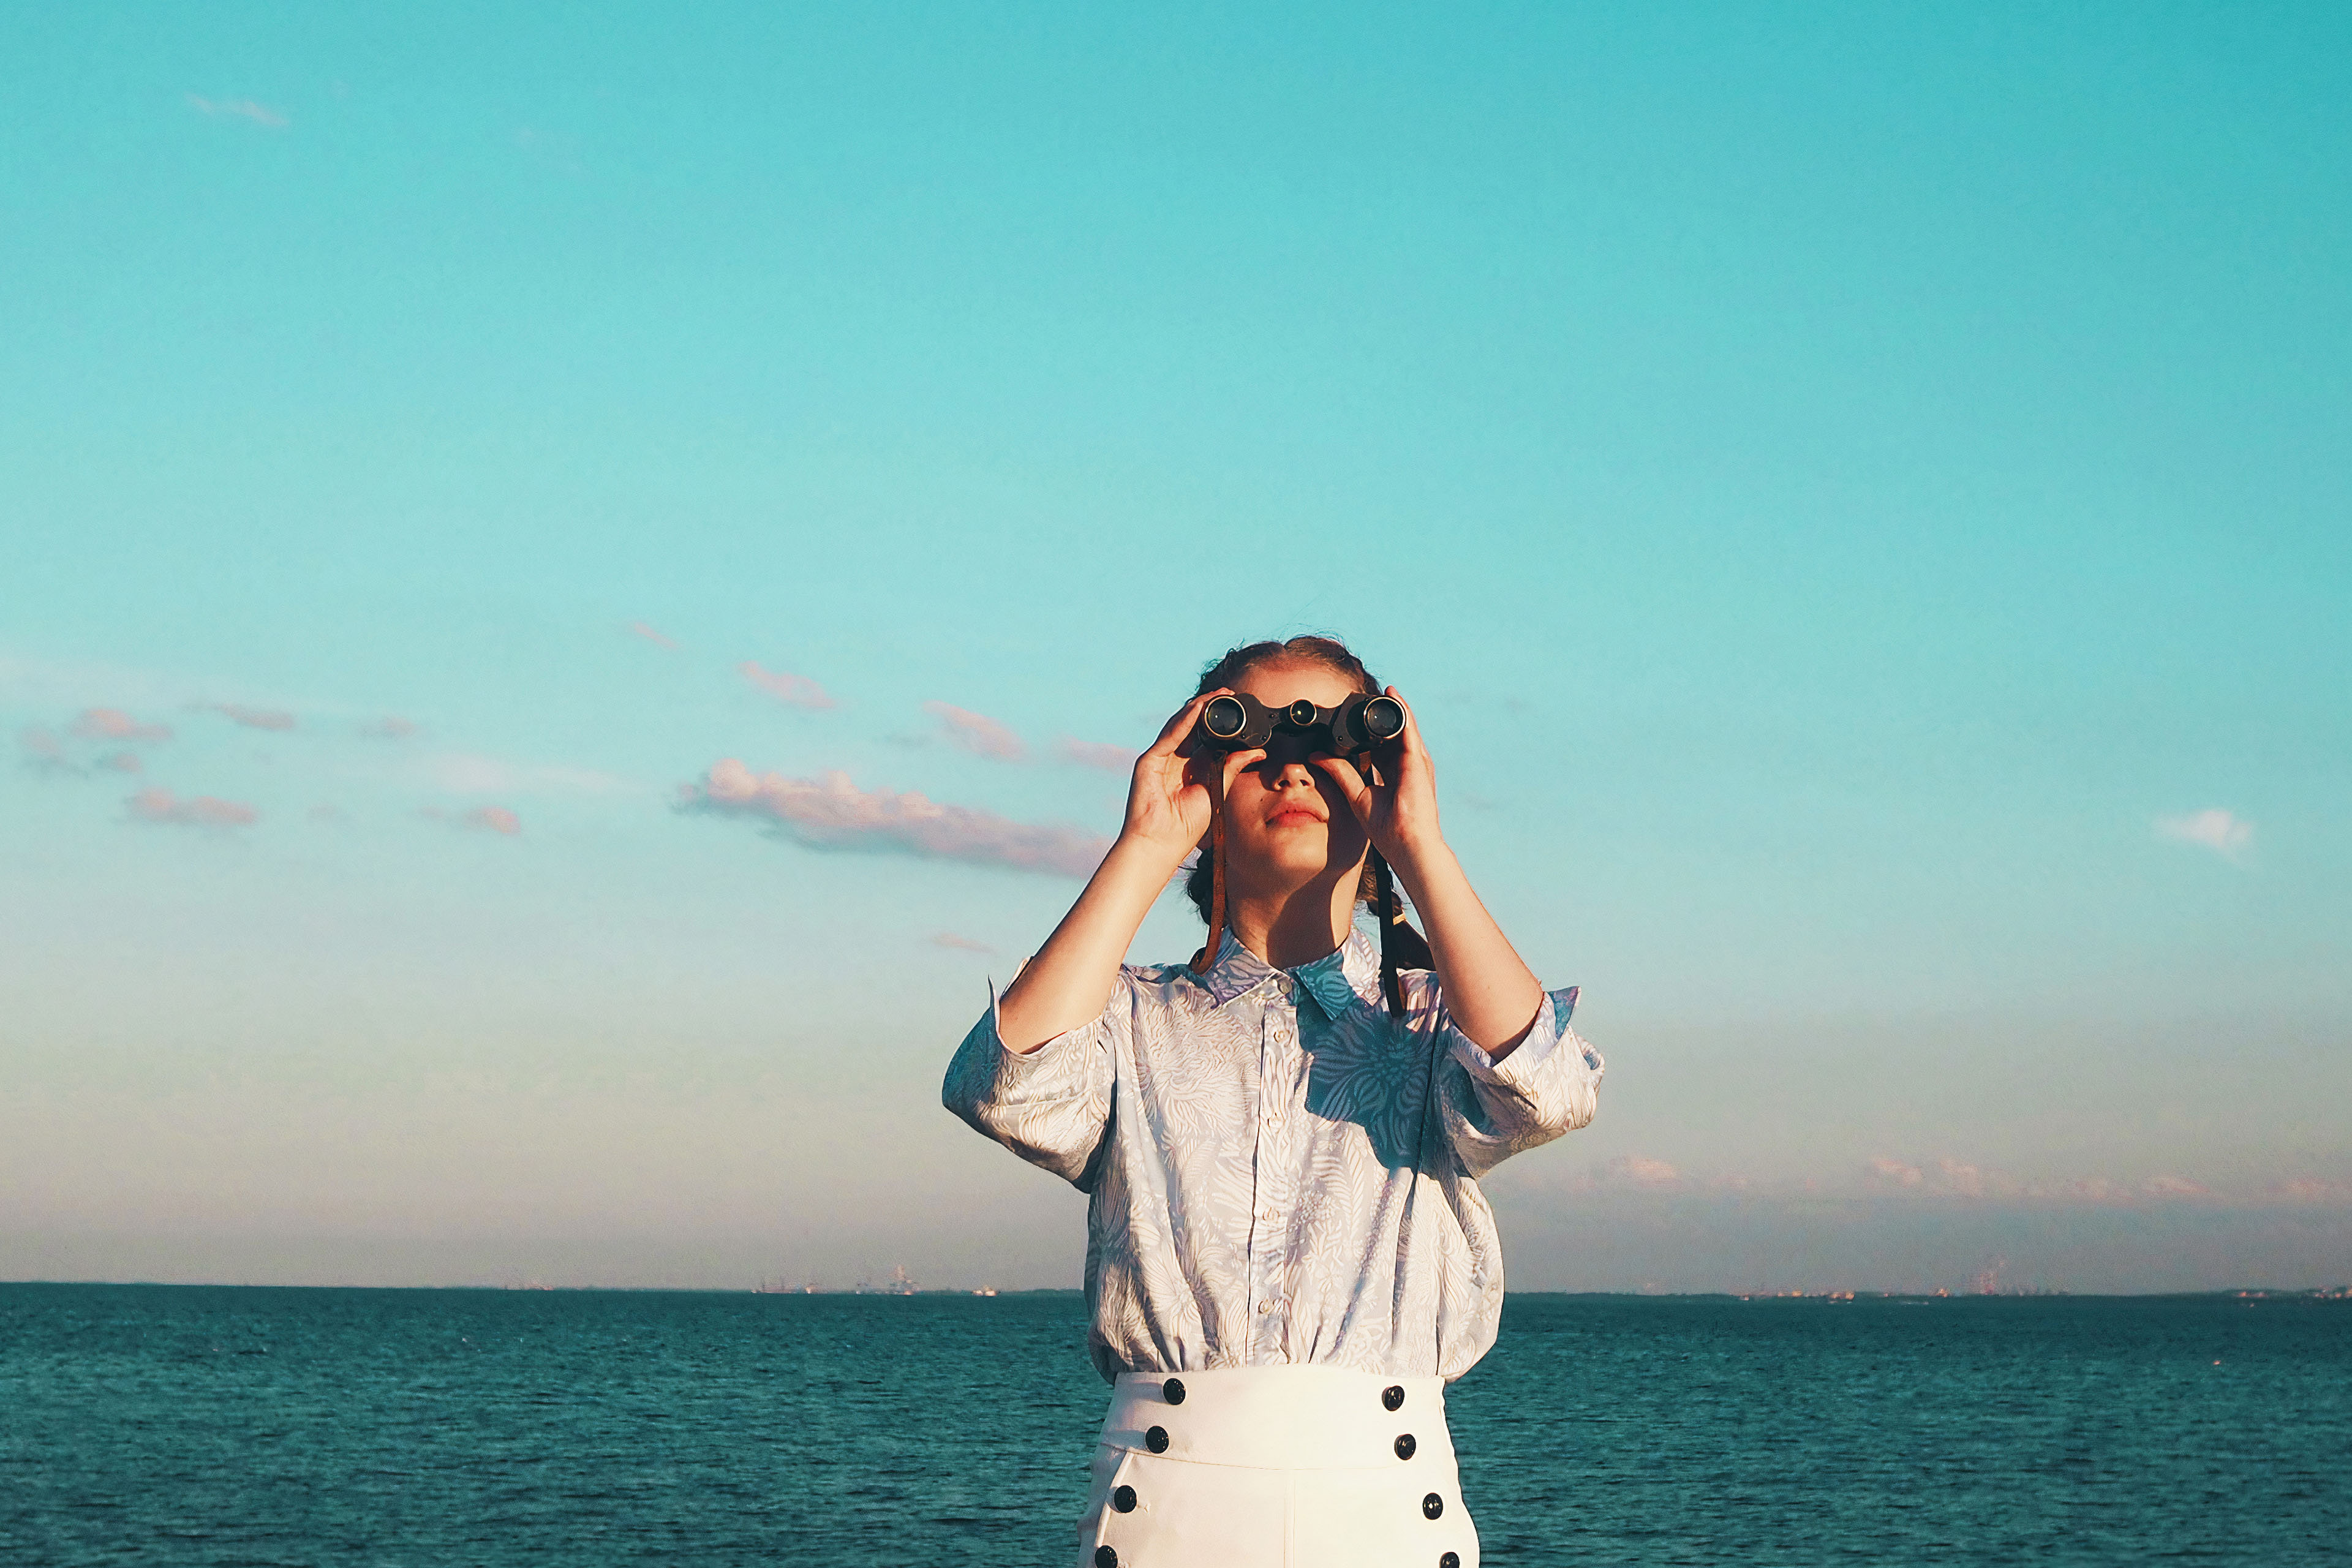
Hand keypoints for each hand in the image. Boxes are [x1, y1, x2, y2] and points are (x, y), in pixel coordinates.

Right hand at [1122, 691, 1264, 865]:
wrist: (1163, 842)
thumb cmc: (1187, 825)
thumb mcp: (1218, 789)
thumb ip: (1233, 767)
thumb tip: (1257, 752)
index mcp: (1191, 766)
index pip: (1204, 734)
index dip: (1218, 719)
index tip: (1235, 705)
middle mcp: (1175, 758)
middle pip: (1191, 725)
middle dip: (1208, 707)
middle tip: (1228, 694)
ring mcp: (1161, 758)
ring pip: (1179, 725)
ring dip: (1197, 708)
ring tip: (1214, 696)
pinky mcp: (1149, 761)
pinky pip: (1169, 736)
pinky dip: (1183, 721)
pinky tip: (1196, 710)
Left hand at [1310, 687, 1440, 862]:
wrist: (1406, 842)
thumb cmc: (1387, 828)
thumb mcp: (1357, 795)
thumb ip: (1340, 772)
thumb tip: (1317, 755)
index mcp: (1392, 774)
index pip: (1381, 746)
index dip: (1368, 732)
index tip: (1351, 718)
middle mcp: (1405, 765)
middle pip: (1392, 734)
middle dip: (1379, 717)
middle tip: (1363, 698)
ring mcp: (1414, 762)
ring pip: (1403, 727)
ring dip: (1392, 708)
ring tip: (1382, 690)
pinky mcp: (1417, 760)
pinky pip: (1409, 729)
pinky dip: (1401, 711)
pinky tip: (1393, 696)